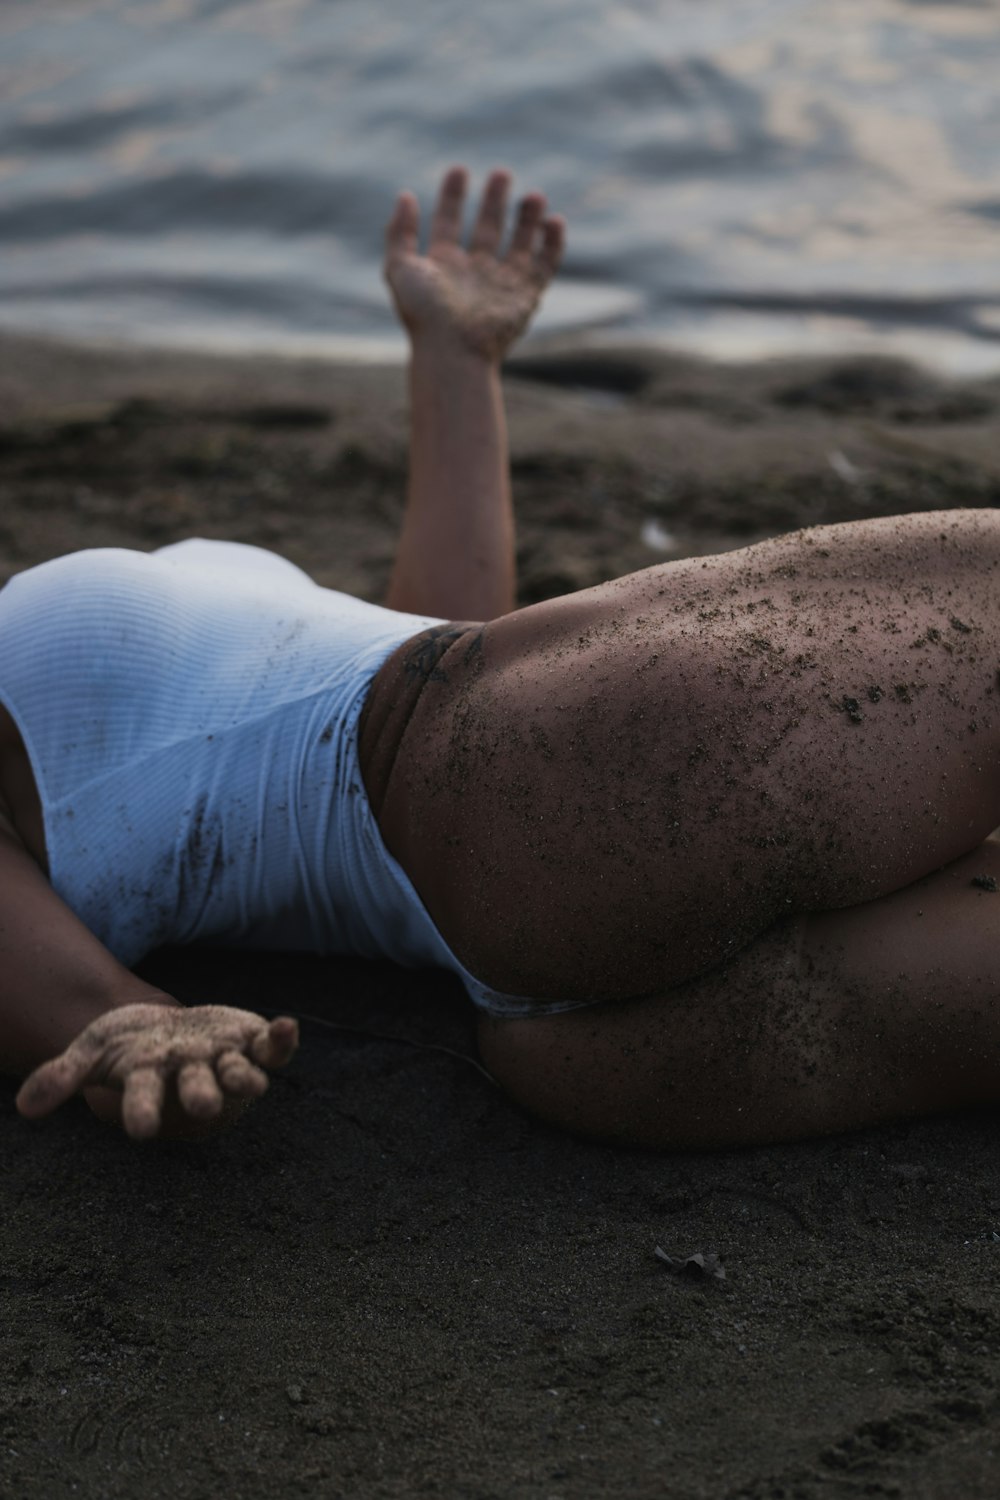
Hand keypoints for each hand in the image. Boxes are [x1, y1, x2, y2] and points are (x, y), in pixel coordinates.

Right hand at [15, 1003, 298, 1139]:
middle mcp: (191, 1077)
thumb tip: (25, 1107)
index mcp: (151, 1081)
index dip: (144, 1113)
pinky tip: (288, 1026)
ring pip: (238, 1075)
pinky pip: (272, 1048)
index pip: (146, 1101)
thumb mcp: (92, 1053)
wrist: (164, 1029)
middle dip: (201, 1097)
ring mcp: (224, 1061)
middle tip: (203, 1107)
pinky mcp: (250, 1041)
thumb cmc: (127, 1046)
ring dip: (245, 1078)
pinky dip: (283, 1040)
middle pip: (198, 1091)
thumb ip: (63, 1077)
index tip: (143, 1130)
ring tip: (253, 1082)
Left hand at [384, 165, 564, 362]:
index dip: (452, 196)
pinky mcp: (525, 297)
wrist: (454, 351)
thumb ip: (399, 232)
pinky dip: (552, 244)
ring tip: (534, 195)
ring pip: (519, 245)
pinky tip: (554, 221)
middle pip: (487, 229)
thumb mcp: (400, 268)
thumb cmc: (424, 315)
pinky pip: (545, 266)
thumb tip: (405, 196)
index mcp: (443, 267)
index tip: (459, 169)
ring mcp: (501, 285)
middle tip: (502, 173)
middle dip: (494, 201)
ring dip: (527, 219)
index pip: (449, 222)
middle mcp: (473, 274)